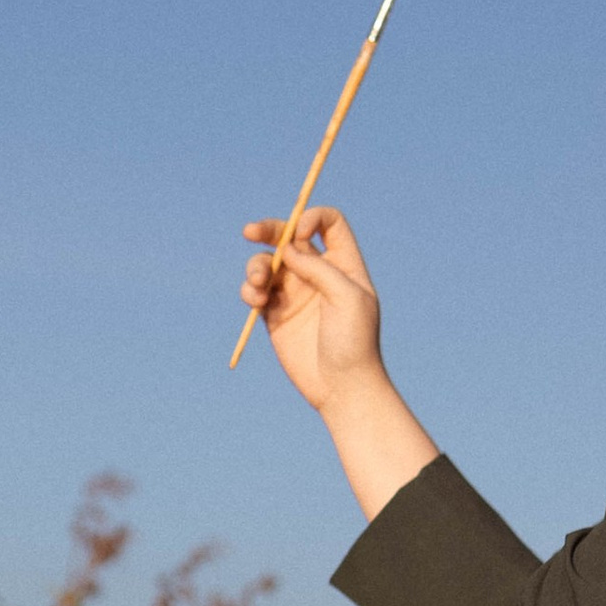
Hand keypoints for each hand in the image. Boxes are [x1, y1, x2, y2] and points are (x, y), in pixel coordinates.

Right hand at [237, 206, 438, 520]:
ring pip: (267, 263)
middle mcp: (317, 273)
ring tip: (258, 285)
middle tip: (250, 231)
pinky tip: (257, 301)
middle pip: (289, 236)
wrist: (342, 387)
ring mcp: (295, 293)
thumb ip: (317, 267)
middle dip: (268, 230)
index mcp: (343, 264)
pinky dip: (250, 290)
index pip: (328, 223)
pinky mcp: (275, 314)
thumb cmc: (355, 342)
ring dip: (256, 267)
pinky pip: (256, 291)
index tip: (301, 235)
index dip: (311, 219)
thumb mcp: (346, 297)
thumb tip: (287, 248)